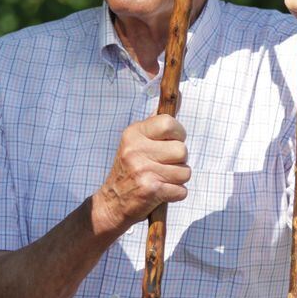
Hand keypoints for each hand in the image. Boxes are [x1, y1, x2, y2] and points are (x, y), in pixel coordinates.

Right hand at [93, 114, 190, 233]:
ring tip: (162, 179)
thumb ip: (158, 120)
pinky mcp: (150, 190)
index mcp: (134, 133)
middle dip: (179, 161)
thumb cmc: (131, 168)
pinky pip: (182, 190)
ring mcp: (142, 170)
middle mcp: (136, 149)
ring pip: (185, 172)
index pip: (169, 123)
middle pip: (182, 150)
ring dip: (178, 179)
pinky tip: (161, 192)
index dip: (178, 134)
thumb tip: (178, 95)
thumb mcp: (137, 140)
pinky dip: (176, 194)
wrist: (111, 202)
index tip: (171, 142)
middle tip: (164, 165)